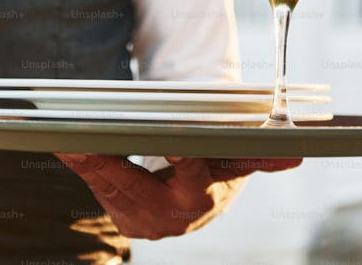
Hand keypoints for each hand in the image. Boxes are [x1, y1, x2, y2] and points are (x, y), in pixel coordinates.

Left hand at [55, 154, 301, 239]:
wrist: (204, 189)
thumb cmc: (220, 158)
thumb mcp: (237, 154)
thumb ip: (262, 155)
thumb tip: (296, 155)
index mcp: (205, 198)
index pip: (193, 178)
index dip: (181, 161)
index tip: (171, 145)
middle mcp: (175, 218)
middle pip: (137, 187)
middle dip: (109, 164)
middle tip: (85, 140)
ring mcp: (147, 222)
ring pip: (112, 190)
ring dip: (87, 165)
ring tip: (65, 139)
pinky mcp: (127, 219)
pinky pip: (102, 192)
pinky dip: (86, 169)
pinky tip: (67, 148)